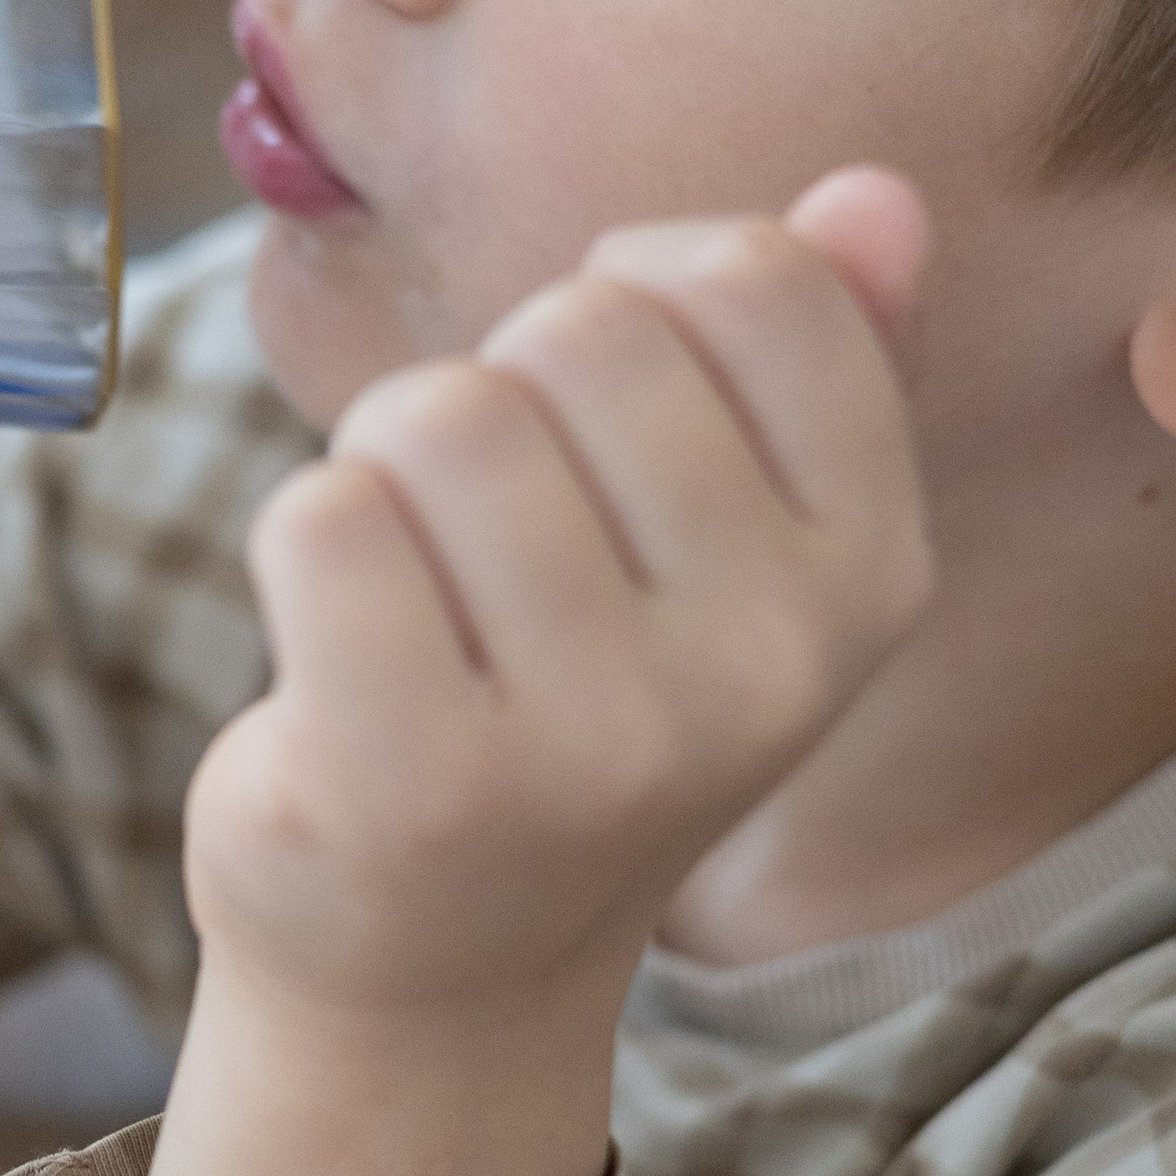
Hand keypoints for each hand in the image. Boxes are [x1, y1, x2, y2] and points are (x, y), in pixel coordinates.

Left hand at [118, 175, 932, 1175]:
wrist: (440, 979)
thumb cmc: (577, 705)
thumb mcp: (732, 550)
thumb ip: (813, 362)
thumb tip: (873, 196)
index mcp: (870, 580)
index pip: (759, 283)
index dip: (637, 293)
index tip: (599, 407)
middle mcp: (761, 670)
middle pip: (586, 331)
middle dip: (502, 388)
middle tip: (490, 542)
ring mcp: (594, 739)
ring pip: (442, 414)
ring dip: (388, 466)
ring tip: (416, 596)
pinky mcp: (412, 783)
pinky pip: (322, 518)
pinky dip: (302, 546)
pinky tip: (341, 656)